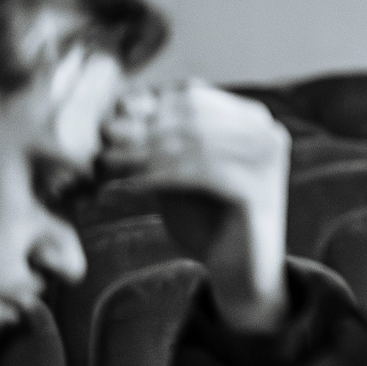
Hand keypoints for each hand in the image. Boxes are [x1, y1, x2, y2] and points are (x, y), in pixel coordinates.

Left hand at [100, 81, 290, 334]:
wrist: (241, 270)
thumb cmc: (207, 216)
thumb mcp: (180, 168)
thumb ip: (161, 139)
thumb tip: (117, 105)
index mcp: (253, 118)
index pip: (191, 95)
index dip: (144, 106)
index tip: (105, 126)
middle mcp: (267, 132)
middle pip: (190, 114)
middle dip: (140, 129)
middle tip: (99, 147)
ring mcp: (267, 160)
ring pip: (191, 141)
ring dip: (140, 153)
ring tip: (104, 169)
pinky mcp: (256, 188)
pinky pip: (196, 172)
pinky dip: (153, 177)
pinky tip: (121, 190)